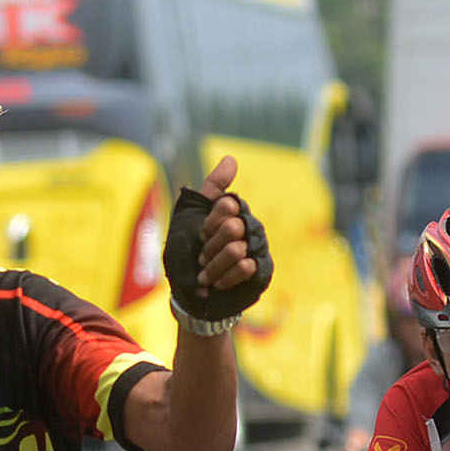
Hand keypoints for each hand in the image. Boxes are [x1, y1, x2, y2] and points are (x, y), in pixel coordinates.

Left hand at [163, 154, 272, 323]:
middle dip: (210, 247)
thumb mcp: (191, 215)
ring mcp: (257, 248)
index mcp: (233, 211)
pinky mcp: (261, 270)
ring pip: (236, 250)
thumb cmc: (188, 252)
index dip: (209, 223)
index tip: (200, 235)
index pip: (227, 205)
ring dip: (214, 266)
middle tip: (202, 257)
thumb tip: (231, 158)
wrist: (189, 292)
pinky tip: (218, 284)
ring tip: (206, 274)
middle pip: (232, 228)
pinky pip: (246, 267)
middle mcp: (249, 226)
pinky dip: (225, 278)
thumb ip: (212, 188)